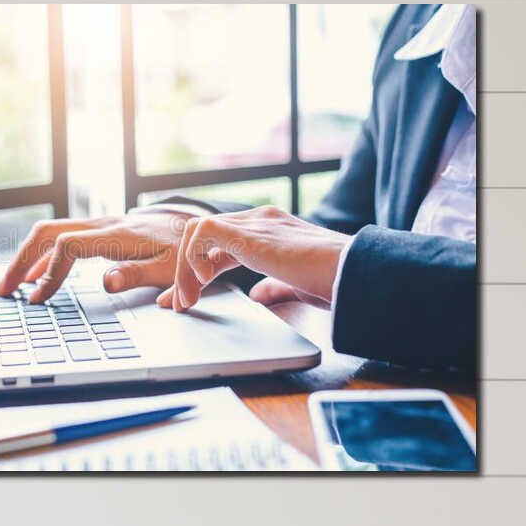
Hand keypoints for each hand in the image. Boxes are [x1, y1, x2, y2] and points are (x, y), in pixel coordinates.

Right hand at [0, 210, 192, 301]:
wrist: (194, 226)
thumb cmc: (184, 252)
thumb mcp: (170, 268)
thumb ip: (137, 275)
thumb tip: (107, 284)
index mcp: (117, 236)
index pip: (68, 246)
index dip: (50, 272)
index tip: (39, 298)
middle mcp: (102, 225)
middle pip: (48, 233)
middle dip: (22, 261)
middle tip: (4, 290)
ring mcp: (98, 225)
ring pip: (49, 232)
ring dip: (26, 257)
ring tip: (9, 285)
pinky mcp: (98, 230)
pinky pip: (60, 237)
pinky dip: (41, 256)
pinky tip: (33, 276)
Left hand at [164, 207, 350, 311]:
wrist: (350, 271)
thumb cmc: (334, 280)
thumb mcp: (297, 285)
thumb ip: (276, 287)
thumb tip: (259, 295)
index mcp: (270, 231)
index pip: (221, 245)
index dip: (199, 271)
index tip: (186, 299)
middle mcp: (258, 220)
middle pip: (204, 238)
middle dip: (184, 272)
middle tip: (175, 305)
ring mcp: (253, 222)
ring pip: (196, 233)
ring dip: (184, 270)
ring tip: (187, 301)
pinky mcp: (247, 231)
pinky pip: (200, 233)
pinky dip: (192, 259)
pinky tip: (203, 284)